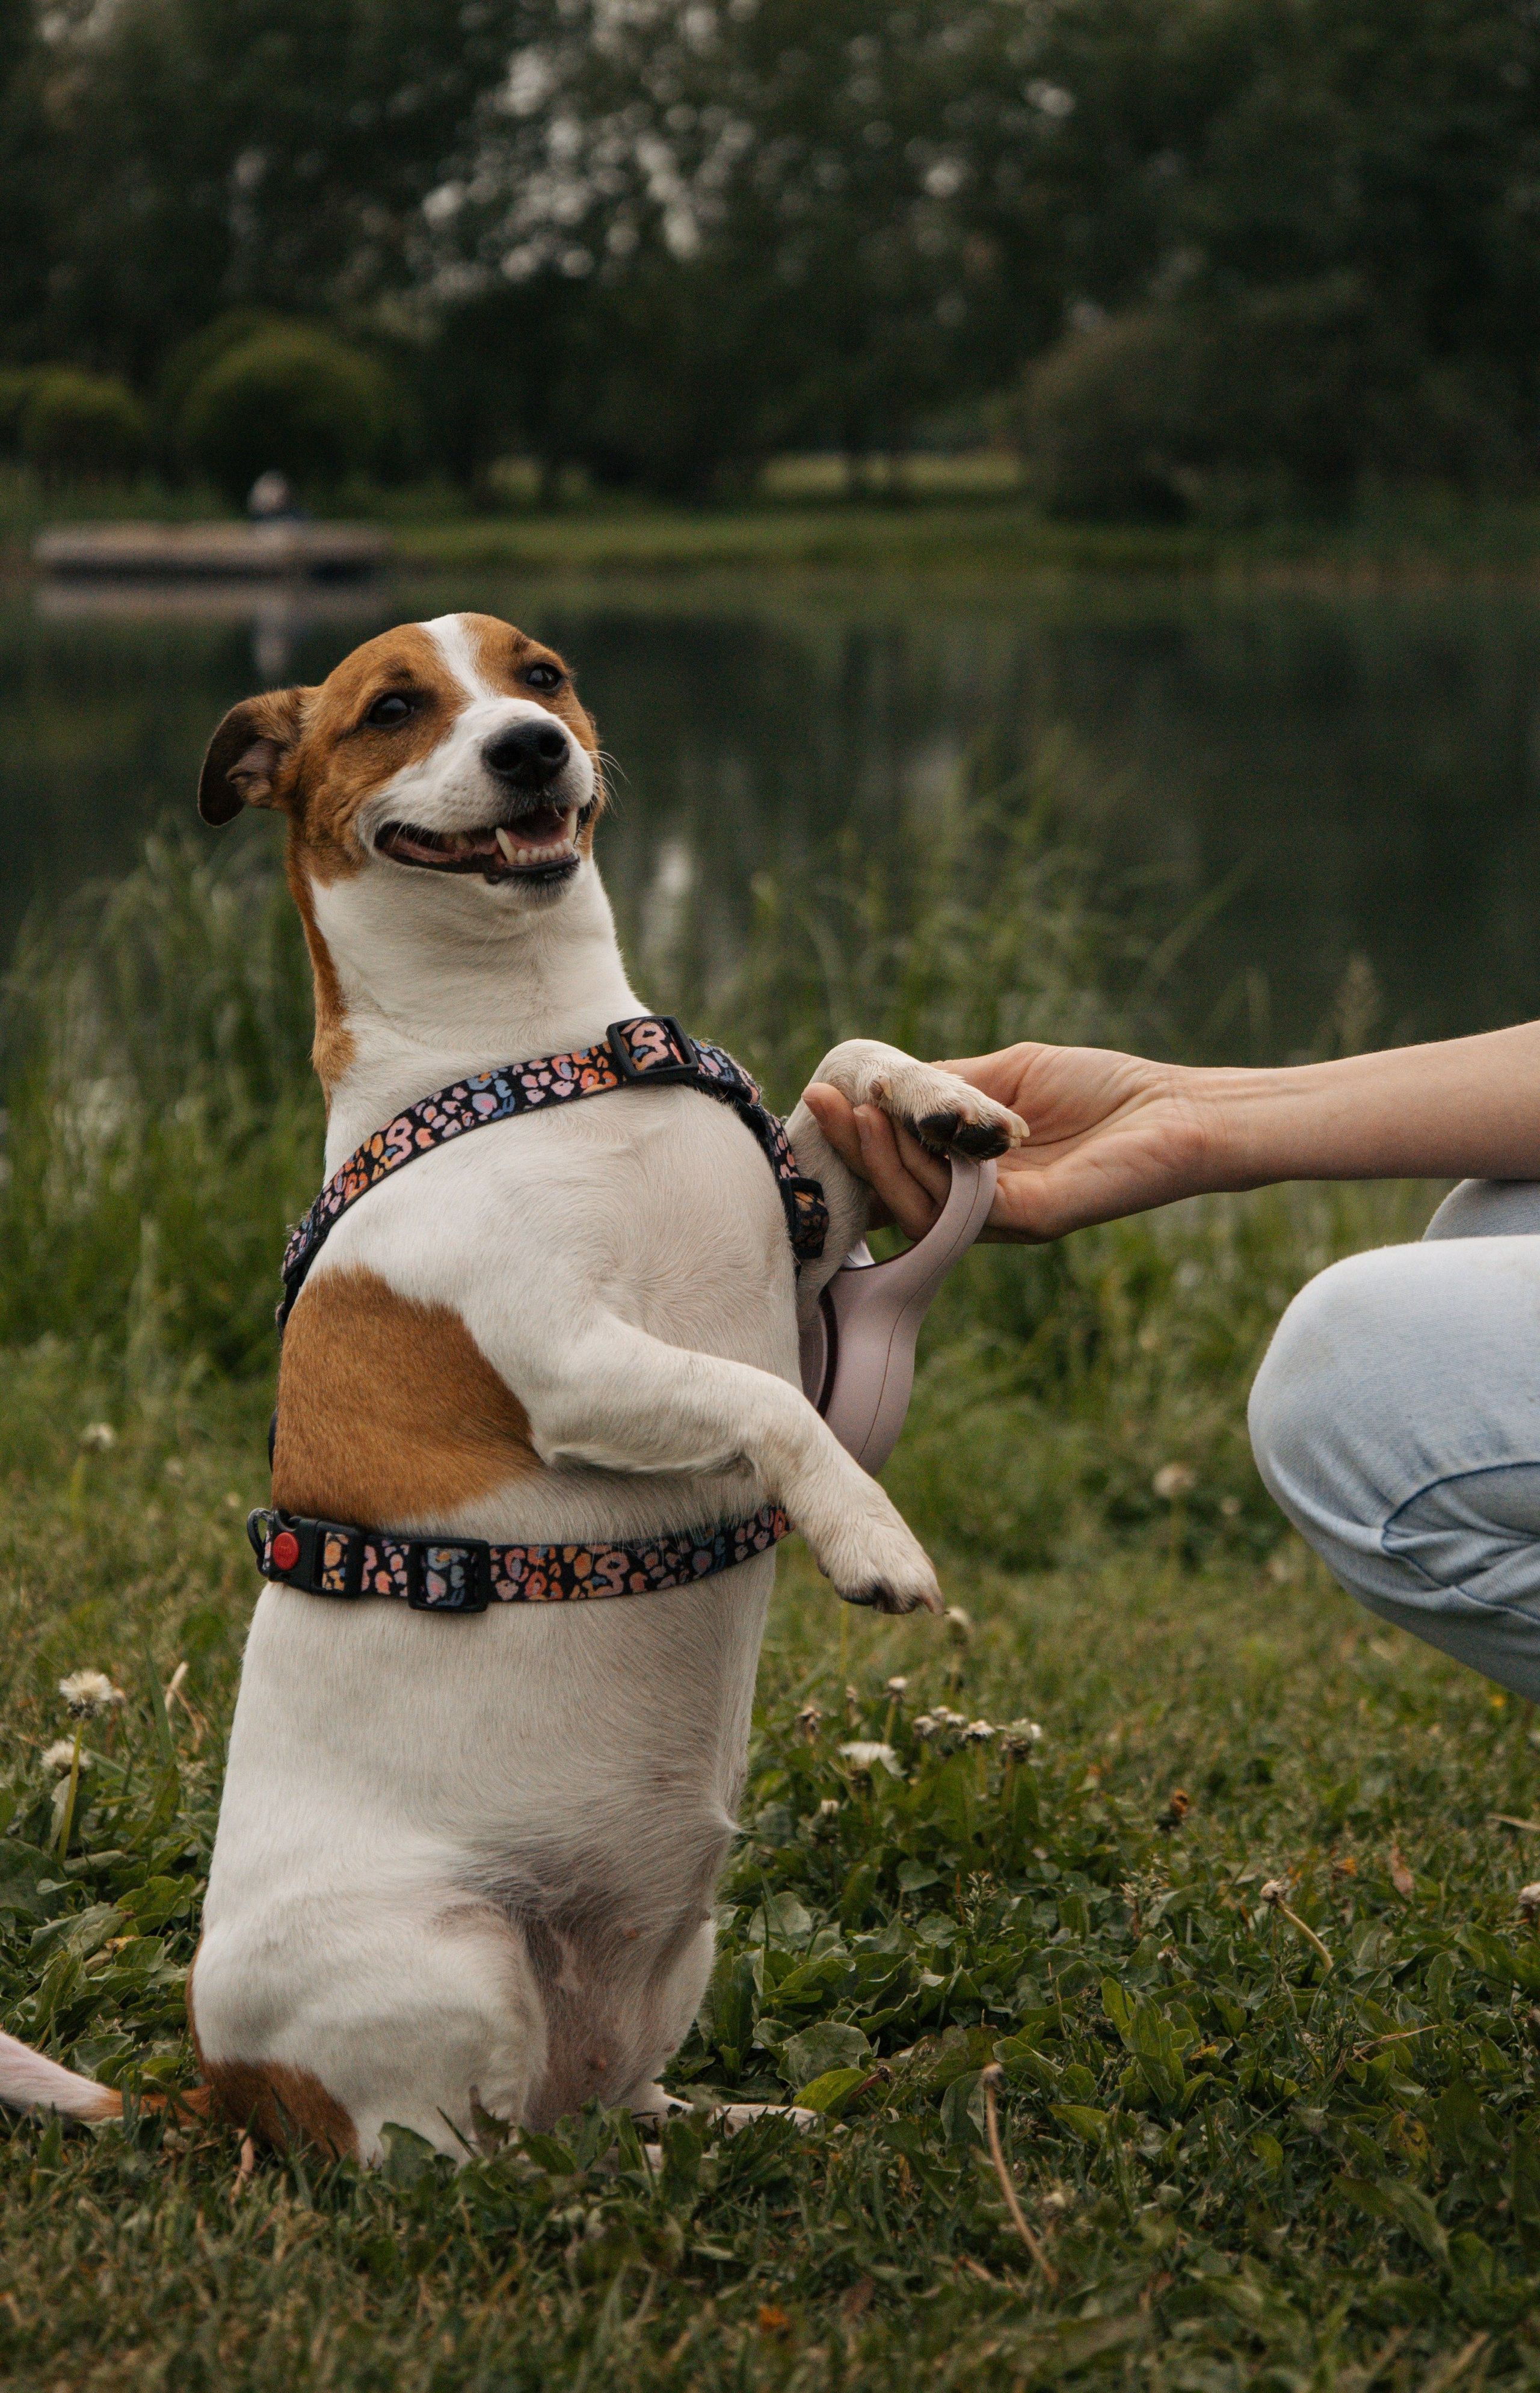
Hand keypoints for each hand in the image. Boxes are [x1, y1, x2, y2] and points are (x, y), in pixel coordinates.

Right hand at [803, 1043, 1216, 1242]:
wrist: (1180, 1108)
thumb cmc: (1105, 1089)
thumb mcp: (1008, 1076)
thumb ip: (950, 1088)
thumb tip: (880, 1083)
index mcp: (977, 1177)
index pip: (901, 1172)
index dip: (857, 1146)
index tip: (821, 1099)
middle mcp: (986, 1208)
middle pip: (897, 1195)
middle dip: (852, 1151)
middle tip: (820, 1103)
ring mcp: (1009, 1218)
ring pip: (919, 1206)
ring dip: (879, 1159)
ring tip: (857, 1111)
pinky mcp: (1036, 1219)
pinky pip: (962, 1206)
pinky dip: (925, 1170)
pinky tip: (904, 1128)